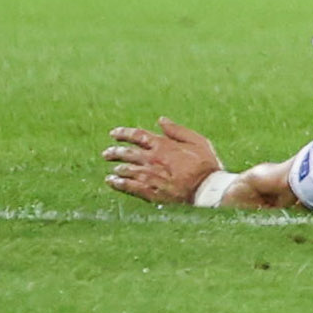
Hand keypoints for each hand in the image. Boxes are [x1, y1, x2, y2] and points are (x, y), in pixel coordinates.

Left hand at [103, 118, 220, 204]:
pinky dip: (118, 183)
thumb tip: (161, 120)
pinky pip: (128, 186)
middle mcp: (152, 159)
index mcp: (163, 145)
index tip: (113, 133)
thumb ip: (177, 130)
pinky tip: (113, 182)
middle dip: (114, 152)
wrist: (206, 189)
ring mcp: (149, 176)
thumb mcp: (197, 140)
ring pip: (125, 169)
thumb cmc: (205, 164)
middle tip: (106, 153)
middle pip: (127, 153)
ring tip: (112, 169)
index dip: (123, 133)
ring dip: (117, 167)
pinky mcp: (149, 192)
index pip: (137, 135)